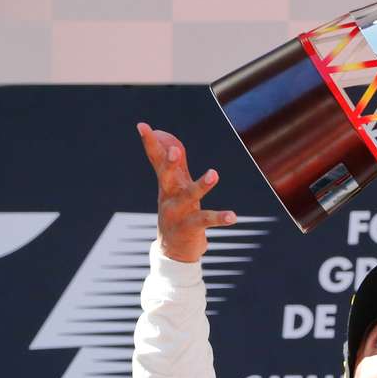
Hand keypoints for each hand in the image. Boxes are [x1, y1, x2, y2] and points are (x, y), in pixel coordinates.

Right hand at [136, 122, 235, 262]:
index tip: (142, 125)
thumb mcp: (176, 188)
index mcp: (167, 185)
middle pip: (167, 177)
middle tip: (172, 150)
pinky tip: (233, 216)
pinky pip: (207, 220)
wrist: (173, 252)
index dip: (150, 143)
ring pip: (189, 197)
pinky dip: (220, 218)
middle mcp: (170, 197)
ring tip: (213, 173)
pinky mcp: (192, 228)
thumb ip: (176, 165)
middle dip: (169, 163)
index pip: (156, 160)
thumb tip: (171, 141)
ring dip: (201, 185)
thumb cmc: (177, 213)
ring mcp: (179, 213)